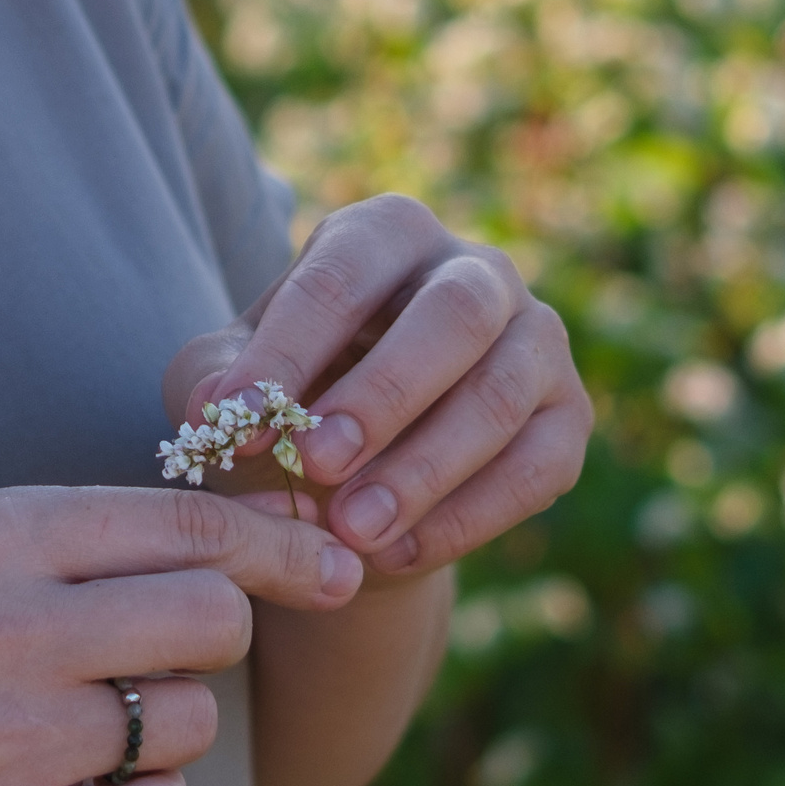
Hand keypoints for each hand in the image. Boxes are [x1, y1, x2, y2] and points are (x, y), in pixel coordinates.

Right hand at [0, 484, 360, 785]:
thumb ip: (81, 539)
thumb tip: (253, 536)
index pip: (182, 520)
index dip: (279, 542)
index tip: (336, 564)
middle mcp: (2, 625)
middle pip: (213, 616)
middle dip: (212, 640)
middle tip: (156, 658)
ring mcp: (7, 739)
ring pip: (189, 720)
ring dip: (162, 729)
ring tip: (73, 732)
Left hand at [162, 193, 590, 580]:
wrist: (356, 466)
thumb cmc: (288, 393)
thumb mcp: (234, 376)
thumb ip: (215, 382)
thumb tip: (217, 411)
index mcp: (384, 232)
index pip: (341, 275)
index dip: (288, 348)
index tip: (233, 418)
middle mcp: (475, 269)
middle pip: (452, 315)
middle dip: (383, 394)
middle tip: (316, 463)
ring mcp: (537, 338)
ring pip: (499, 396)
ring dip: (423, 469)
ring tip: (351, 529)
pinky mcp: (569, 417)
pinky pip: (536, 469)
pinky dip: (464, 518)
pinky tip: (393, 553)